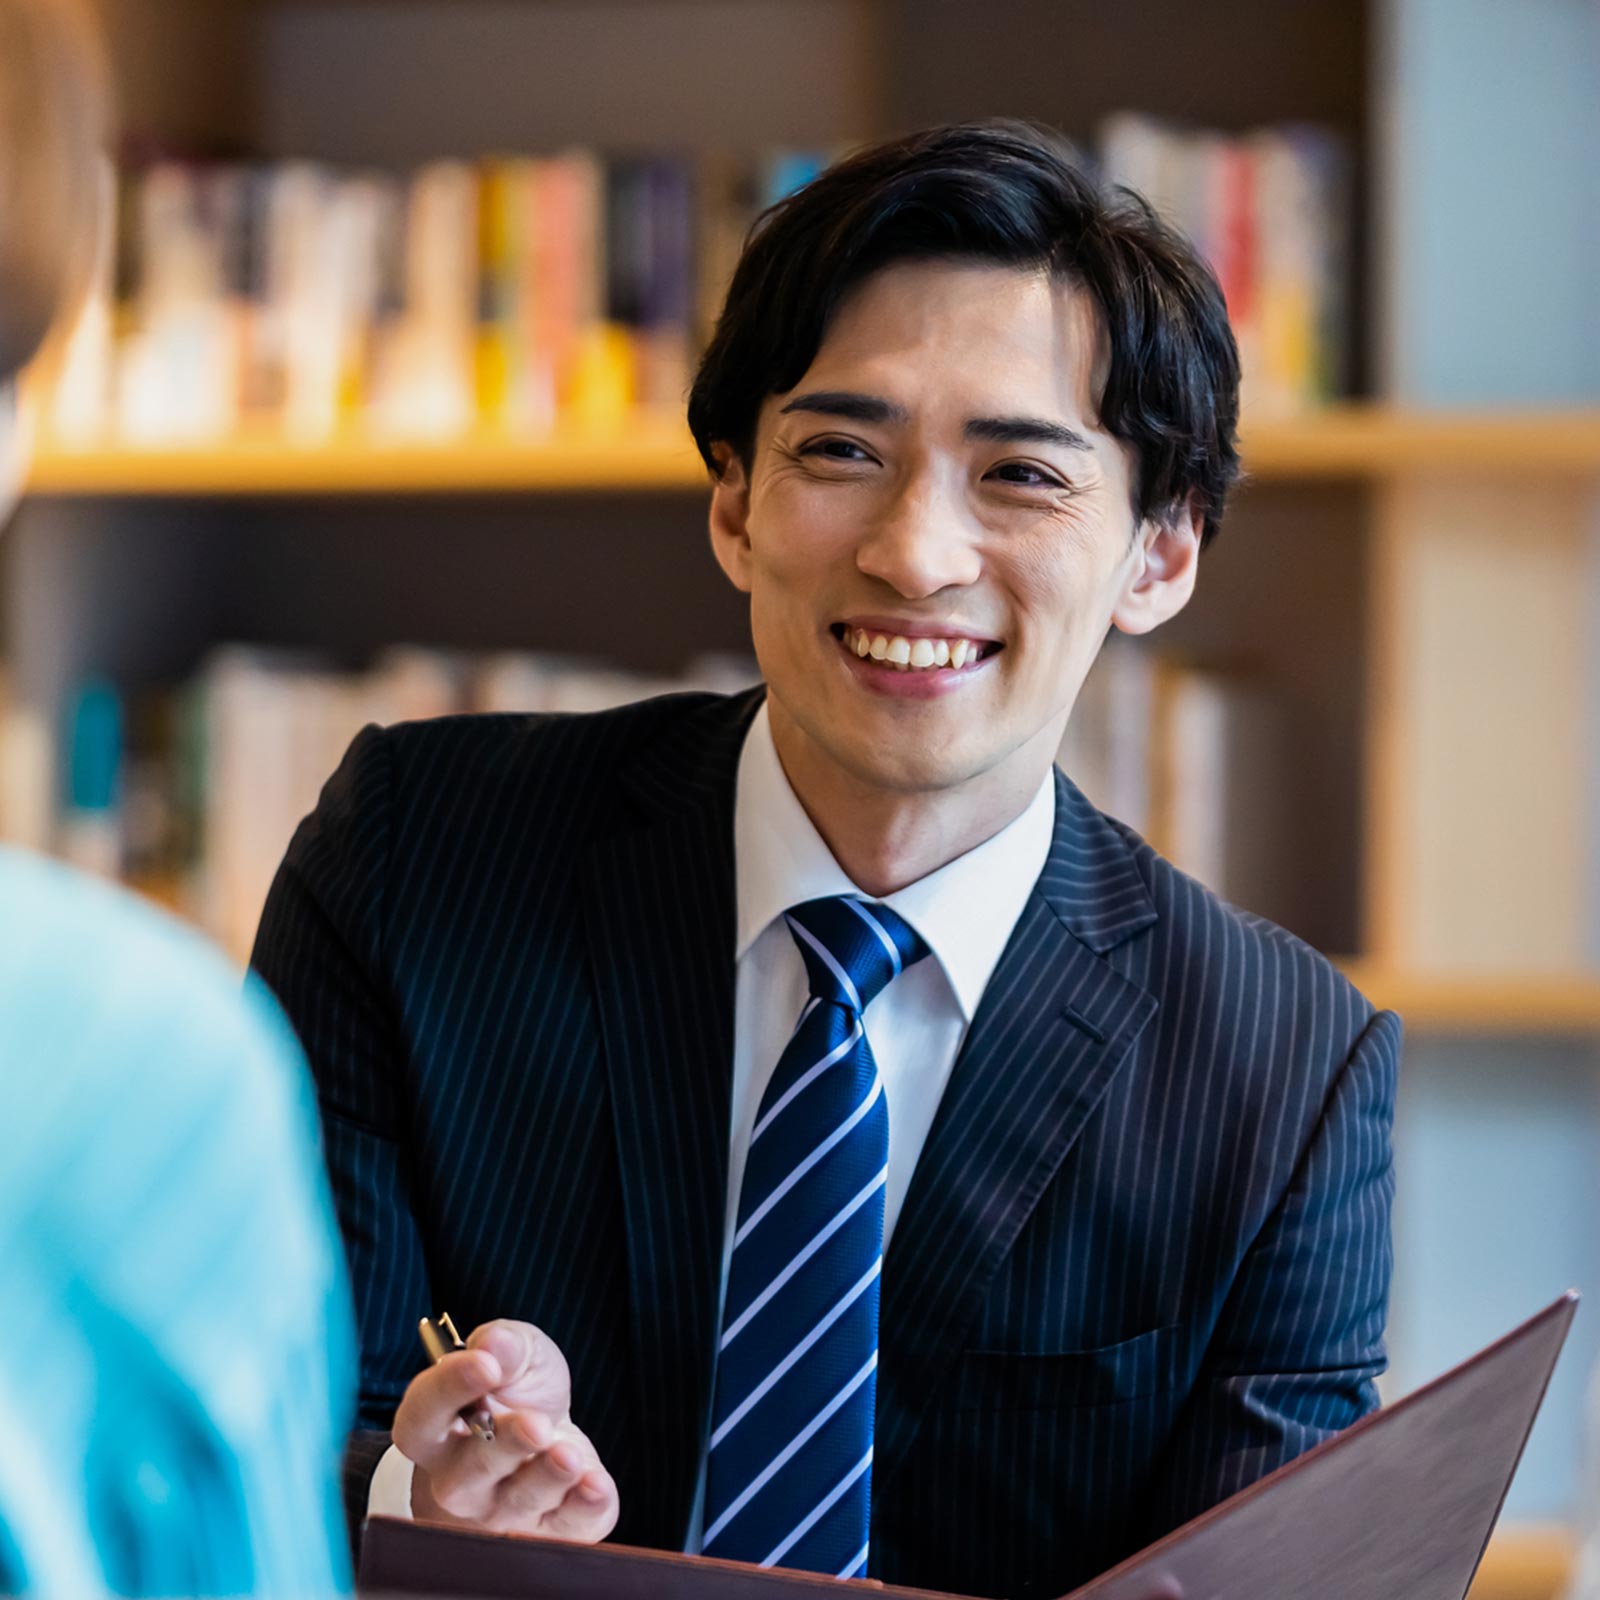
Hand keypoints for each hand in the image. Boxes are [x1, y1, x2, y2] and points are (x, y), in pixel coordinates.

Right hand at [393, 1318, 618, 1539]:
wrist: (551, 1429)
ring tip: (569, 1455)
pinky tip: (595, 1484)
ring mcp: (501, 1511)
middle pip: (470, 1471)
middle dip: (505, 1445)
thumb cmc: (519, 1391)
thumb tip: (493, 1344)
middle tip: (535, 1424)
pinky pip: (564, 1528)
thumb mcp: (516, 1353)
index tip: (484, 1364)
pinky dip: (583, 1508)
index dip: (450, 1388)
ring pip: (517, 1503)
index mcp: (435, 1429)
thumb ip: (505, 1344)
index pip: (425, 1414)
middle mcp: (458, 1480)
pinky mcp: (550, 1529)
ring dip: (546, 1478)